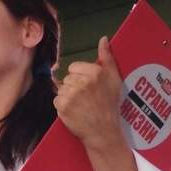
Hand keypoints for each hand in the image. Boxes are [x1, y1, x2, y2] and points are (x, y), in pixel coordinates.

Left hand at [54, 36, 126, 152]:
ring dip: (68, 97)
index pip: (74, 67)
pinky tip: (74, 111)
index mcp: (95, 72)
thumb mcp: (114, 78)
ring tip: (81, 106)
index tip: (88, 87)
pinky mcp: (63, 106)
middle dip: (73, 87)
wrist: (104, 131)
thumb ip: (107, 57)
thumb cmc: (110, 105)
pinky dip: (62, 106)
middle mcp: (83, 82)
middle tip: (85, 99)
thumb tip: (104, 39)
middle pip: (67, 78)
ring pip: (61, 89)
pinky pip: (56, 100)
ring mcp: (72, 94)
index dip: (79, 77)